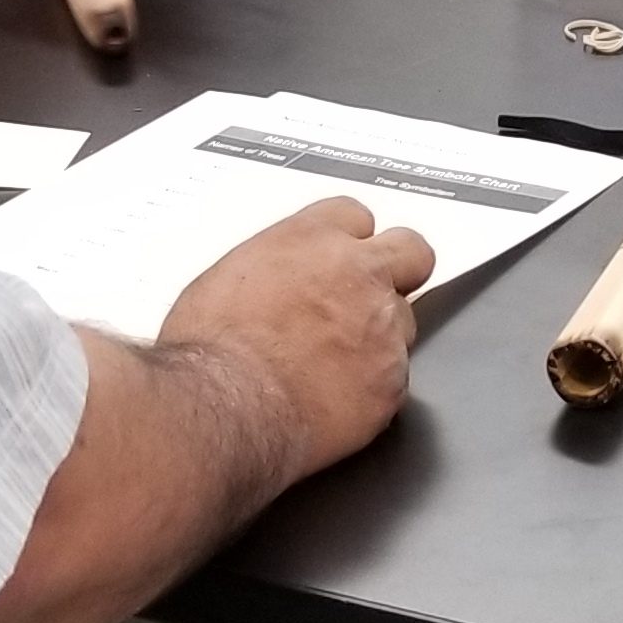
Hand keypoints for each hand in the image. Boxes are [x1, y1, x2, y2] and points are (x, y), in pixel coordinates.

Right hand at [159, 196, 437, 469]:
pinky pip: (395, 380)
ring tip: (334, 367)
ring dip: (380, 339)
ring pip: (404, 323)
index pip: (355, 215)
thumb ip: (274, 268)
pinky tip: (335, 401)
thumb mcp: (227, 278)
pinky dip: (372, 390)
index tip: (341, 259)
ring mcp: (383, 328)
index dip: (349, 240)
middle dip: (400, 268)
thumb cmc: (210, 350)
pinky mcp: (392, 382)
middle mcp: (358, 274)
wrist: (224, 406)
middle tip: (373, 295)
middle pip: (412, 251)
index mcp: (312, 239)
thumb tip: (277, 286)